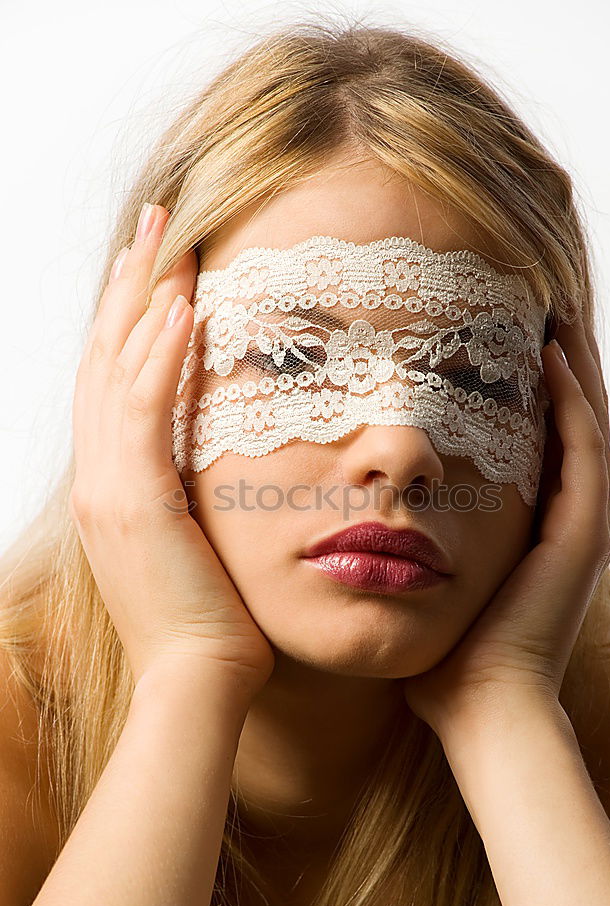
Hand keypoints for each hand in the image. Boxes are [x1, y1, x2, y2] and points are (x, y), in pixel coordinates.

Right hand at [69, 203, 274, 702]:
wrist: (197, 681)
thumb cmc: (211, 620)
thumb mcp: (192, 546)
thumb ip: (189, 496)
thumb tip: (214, 460)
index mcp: (113, 485)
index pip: (114, 381)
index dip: (129, 318)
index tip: (155, 268)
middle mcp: (99, 477)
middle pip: (105, 356)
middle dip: (129, 284)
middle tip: (155, 222)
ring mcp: (109, 487)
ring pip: (116, 367)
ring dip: (142, 295)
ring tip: (167, 235)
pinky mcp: (135, 499)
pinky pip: (144, 407)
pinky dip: (158, 352)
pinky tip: (183, 303)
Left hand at [402, 283, 609, 732]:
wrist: (482, 709)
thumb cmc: (445, 657)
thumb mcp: (429, 587)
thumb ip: (411, 551)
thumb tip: (361, 521)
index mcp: (533, 529)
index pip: (534, 439)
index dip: (521, 390)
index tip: (494, 343)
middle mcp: (566, 520)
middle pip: (567, 419)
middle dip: (553, 363)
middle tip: (534, 307)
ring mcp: (582, 524)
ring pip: (585, 421)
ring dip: (572, 364)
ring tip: (552, 310)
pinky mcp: (583, 531)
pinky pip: (583, 446)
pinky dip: (573, 398)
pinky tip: (552, 354)